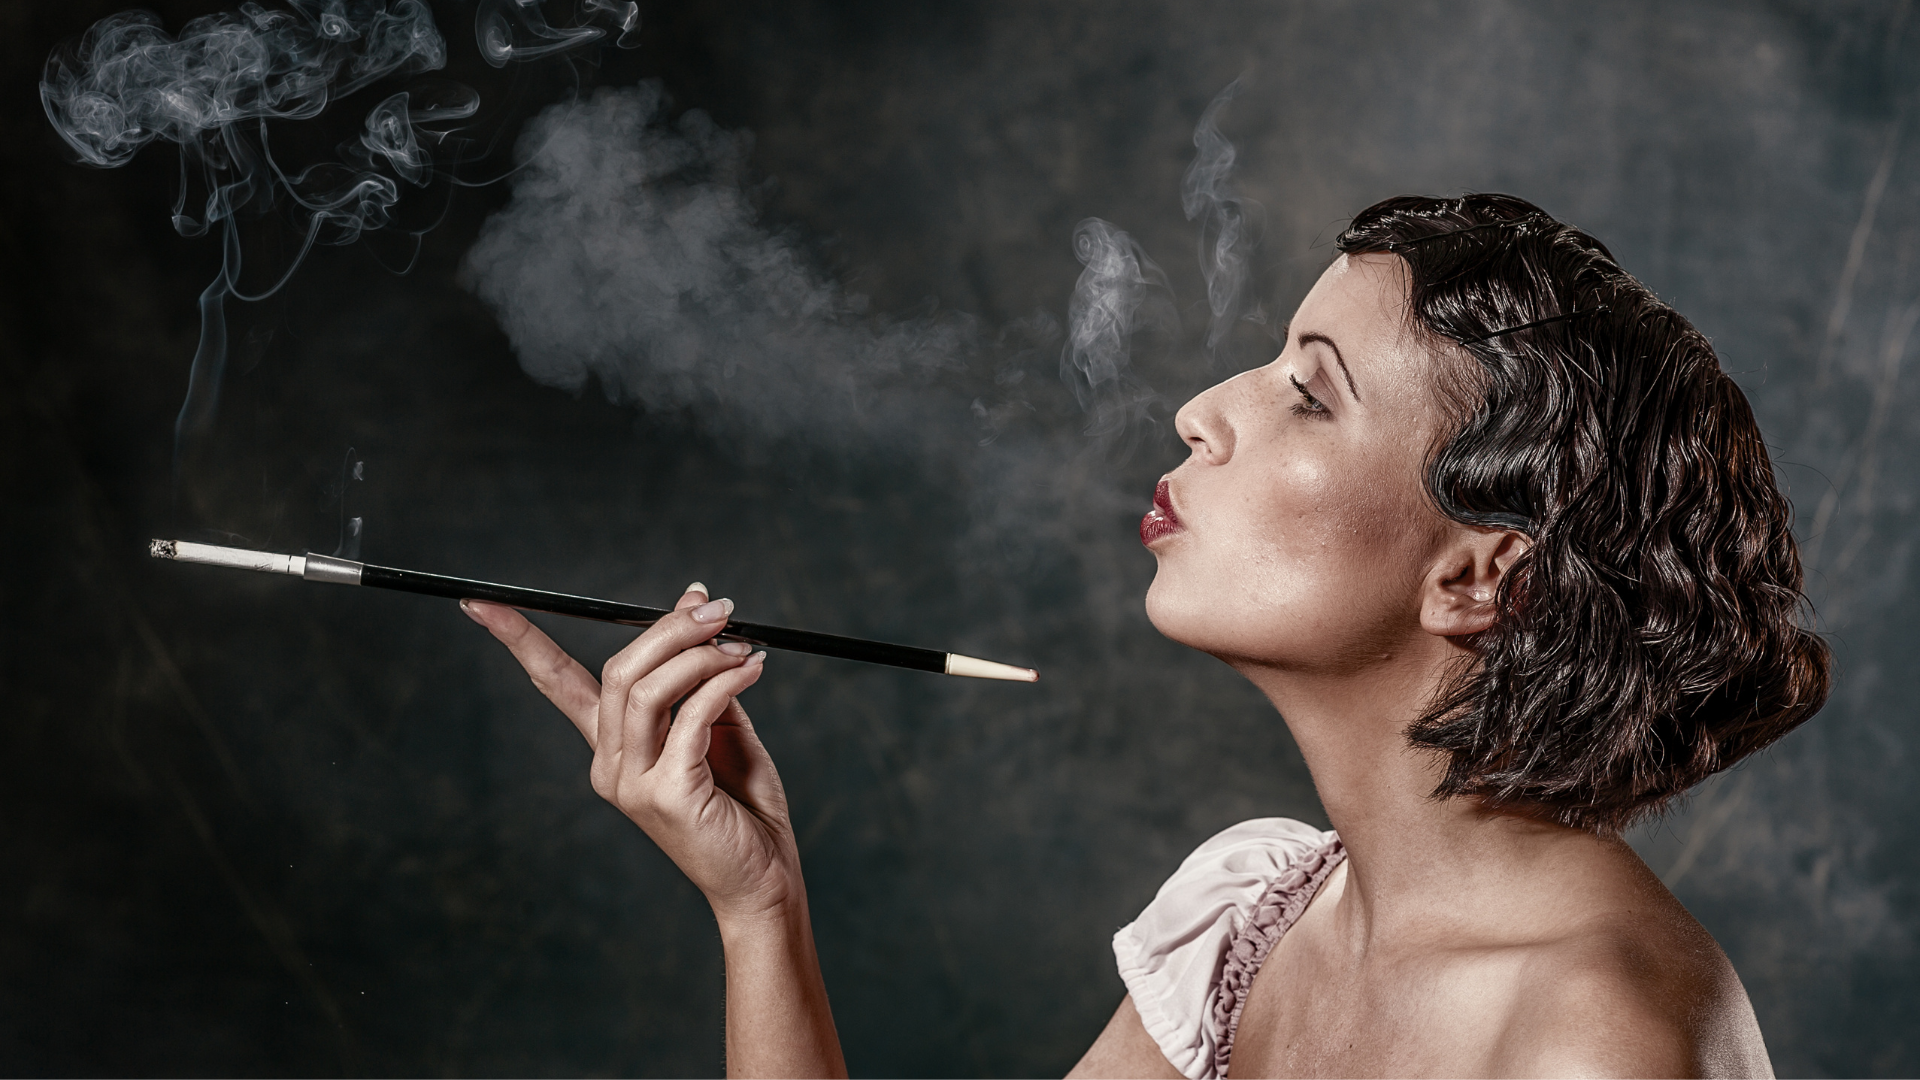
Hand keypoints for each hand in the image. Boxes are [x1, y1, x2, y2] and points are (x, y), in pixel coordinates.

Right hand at [463, 586, 801, 924]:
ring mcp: (632, 783)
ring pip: (646, 689)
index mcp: (611, 747)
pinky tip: (751, 671)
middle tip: (720, 609)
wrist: (762, 877)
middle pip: (617, 672)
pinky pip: (690, 718)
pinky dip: (724, 683)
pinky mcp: (668, 794)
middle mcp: (610, 765)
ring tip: (741, 647)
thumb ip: (700, 673)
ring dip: (699, 654)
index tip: (481, 602)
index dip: (519, 639)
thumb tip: (694, 600)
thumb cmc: (741, 803)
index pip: (554, 683)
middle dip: (669, 629)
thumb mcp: (719, 724)